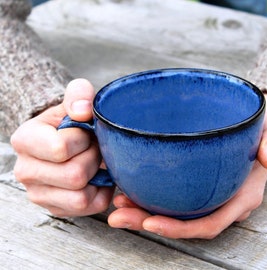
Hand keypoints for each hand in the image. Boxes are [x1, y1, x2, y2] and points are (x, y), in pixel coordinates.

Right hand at [11, 79, 113, 216]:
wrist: (67, 140)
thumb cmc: (71, 122)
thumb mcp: (74, 101)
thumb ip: (79, 95)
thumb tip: (83, 111)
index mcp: (25, 140)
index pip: (60, 149)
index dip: (83, 139)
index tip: (85, 132)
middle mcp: (25, 171)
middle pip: (74, 176)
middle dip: (93, 159)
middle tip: (94, 148)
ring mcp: (39, 194)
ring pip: (81, 198)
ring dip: (96, 178)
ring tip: (93, 162)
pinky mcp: (56, 209)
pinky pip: (90, 207)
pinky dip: (101, 192)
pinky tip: (97, 177)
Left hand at [107, 94, 266, 238]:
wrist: (259, 129)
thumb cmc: (265, 131)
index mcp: (241, 196)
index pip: (210, 222)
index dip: (181, 228)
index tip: (151, 222)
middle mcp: (222, 202)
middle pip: (184, 223)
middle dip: (149, 222)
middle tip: (117, 215)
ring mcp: (209, 195)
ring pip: (175, 213)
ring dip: (143, 212)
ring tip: (116, 201)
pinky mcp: (198, 185)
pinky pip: (174, 198)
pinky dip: (150, 197)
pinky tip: (129, 187)